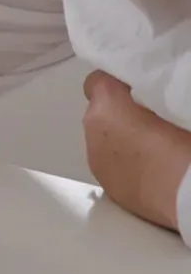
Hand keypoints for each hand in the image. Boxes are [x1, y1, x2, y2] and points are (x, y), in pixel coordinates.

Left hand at [82, 70, 190, 233]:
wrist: (190, 192)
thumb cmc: (184, 142)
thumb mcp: (174, 101)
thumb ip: (151, 91)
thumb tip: (151, 92)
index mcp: (106, 104)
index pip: (97, 80)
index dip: (117, 85)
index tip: (138, 89)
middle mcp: (93, 132)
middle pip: (100, 113)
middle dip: (120, 114)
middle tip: (152, 118)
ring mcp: (98, 162)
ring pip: (103, 141)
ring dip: (121, 141)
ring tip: (156, 147)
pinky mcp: (109, 189)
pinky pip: (112, 167)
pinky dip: (127, 165)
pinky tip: (153, 169)